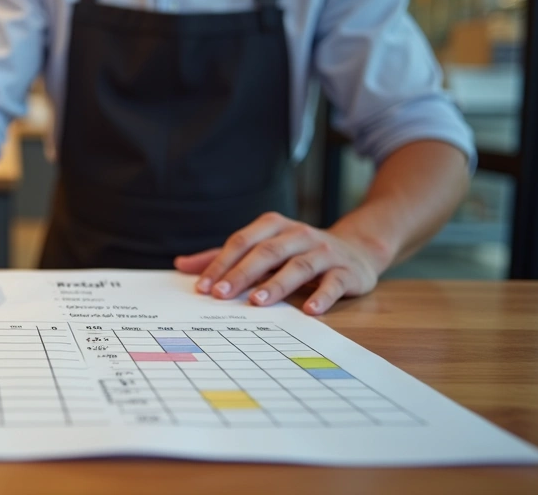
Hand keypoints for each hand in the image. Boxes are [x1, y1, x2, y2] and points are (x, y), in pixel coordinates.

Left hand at [174, 212, 388, 314]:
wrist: (357, 249)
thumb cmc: (297, 252)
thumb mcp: (262, 248)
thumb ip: (225, 257)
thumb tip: (181, 266)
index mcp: (273, 226)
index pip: (242, 242)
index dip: (222, 263)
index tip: (204, 288)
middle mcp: (298, 235)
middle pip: (266, 252)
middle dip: (242, 273)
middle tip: (222, 295)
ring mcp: (324, 252)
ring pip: (298, 266)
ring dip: (276, 284)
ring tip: (257, 302)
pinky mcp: (347, 271)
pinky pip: (334, 283)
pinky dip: (322, 296)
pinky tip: (309, 311)